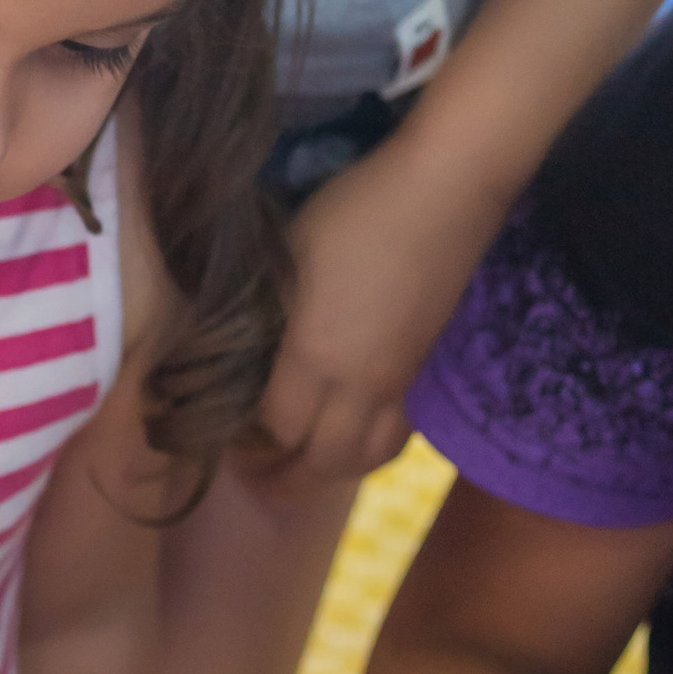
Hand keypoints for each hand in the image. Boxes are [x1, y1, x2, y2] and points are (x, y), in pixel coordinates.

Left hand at [253, 138, 497, 485]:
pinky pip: (396, 435)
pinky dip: (369, 450)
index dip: (251, 442)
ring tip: (305, 466)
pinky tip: (352, 432)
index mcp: (316, 355)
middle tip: (257, 475)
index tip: (228, 435)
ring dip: (332, 474)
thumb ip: (266, 312)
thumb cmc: (355, 212)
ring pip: (368, 459)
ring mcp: (399, 381)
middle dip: (286, 480)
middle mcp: (360, 383)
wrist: (443, 193)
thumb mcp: (288, 254)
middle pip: (323, 463)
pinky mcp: (423, 368)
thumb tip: (244, 348)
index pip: (279, 427)